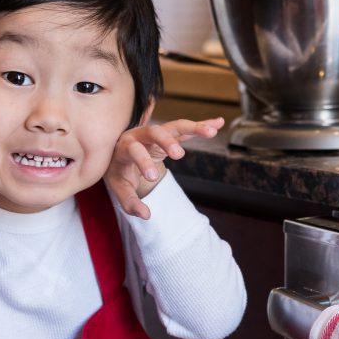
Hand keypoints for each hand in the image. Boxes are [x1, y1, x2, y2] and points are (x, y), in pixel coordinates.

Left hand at [105, 117, 224, 218]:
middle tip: (179, 155)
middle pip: (155, 132)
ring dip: (194, 128)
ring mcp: (157, 132)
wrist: (119, 156)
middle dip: (167, 142)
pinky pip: (187, 129)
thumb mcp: (119, 189)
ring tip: (212, 132)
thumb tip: (145, 215)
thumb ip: (130, 202)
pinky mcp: (170, 134)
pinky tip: (218, 123)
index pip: (134, 151)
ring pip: (175, 126)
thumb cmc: (119, 172)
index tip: (153, 177)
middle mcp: (141, 134)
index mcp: (125, 147)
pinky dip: (203, 125)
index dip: (143, 162)